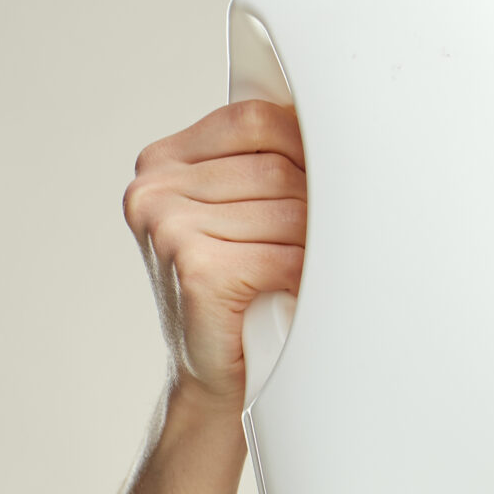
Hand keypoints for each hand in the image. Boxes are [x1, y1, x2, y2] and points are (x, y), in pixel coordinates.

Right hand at [122, 100, 307, 404]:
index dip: (307, 145)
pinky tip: (294, 290)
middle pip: (278, 167)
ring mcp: (167, 227)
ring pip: (290, 211)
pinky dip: (304, 275)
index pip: (255, 119)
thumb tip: (338, 127)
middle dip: (317, 205)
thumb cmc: (238, 289)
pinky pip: (284, 255)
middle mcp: (154, 189)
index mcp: (163, 161)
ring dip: (315, 245)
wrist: (215, 374)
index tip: (332, 173)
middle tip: (322, 239)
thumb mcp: (242, 211)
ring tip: (308, 267)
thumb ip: (265, 162)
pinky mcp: (194, 268)